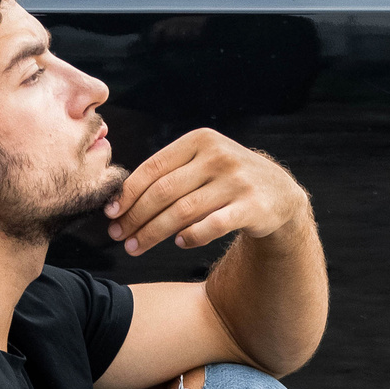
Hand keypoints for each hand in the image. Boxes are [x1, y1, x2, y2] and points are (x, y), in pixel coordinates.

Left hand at [106, 129, 307, 255]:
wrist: (279, 193)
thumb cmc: (226, 180)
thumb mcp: (201, 163)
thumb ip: (167, 174)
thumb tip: (118, 202)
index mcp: (200, 140)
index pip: (153, 168)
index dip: (127, 194)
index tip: (110, 215)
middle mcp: (219, 156)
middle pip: (163, 192)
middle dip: (135, 217)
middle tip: (119, 237)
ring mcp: (237, 181)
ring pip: (182, 212)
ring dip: (153, 233)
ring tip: (136, 247)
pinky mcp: (252, 207)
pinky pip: (212, 226)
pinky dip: (191, 237)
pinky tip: (179, 243)